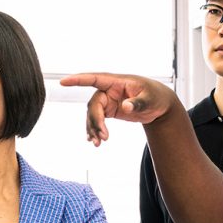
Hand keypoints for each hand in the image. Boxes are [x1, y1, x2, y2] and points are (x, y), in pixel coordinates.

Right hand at [59, 73, 176, 145]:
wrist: (159, 105)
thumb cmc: (155, 96)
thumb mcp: (150, 99)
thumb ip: (138, 103)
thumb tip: (126, 106)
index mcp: (117, 82)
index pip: (94, 79)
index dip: (78, 80)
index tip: (63, 81)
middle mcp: (109, 90)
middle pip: (94, 104)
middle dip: (96, 121)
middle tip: (103, 138)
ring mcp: (108, 100)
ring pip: (93, 114)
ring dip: (94, 129)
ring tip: (99, 143)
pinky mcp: (109, 110)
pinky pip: (97, 120)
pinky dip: (94, 130)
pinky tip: (93, 141)